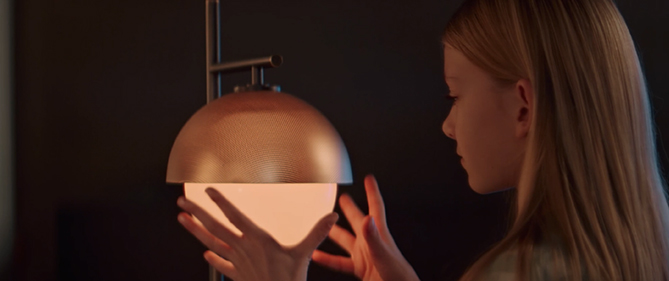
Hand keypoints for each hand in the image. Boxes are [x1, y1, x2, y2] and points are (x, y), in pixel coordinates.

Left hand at [177, 188, 338, 280]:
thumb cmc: (289, 279)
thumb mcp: (304, 254)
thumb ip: (315, 233)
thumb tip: (331, 217)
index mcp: (257, 240)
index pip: (235, 216)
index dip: (221, 202)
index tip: (208, 191)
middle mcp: (243, 249)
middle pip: (215, 227)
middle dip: (197, 213)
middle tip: (182, 201)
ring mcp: (237, 263)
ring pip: (211, 243)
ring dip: (195, 231)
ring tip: (181, 220)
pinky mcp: (238, 276)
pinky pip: (221, 265)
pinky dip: (212, 258)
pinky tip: (205, 253)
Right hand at [312, 175, 419, 280]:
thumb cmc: (399, 276)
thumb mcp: (384, 255)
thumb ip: (374, 238)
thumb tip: (367, 219)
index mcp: (379, 235)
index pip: (376, 208)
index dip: (372, 192)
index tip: (369, 179)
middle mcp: (370, 243)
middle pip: (358, 220)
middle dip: (350, 208)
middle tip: (342, 197)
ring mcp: (364, 256)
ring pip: (346, 240)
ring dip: (335, 233)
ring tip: (323, 225)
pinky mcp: (359, 268)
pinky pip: (340, 262)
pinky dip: (328, 259)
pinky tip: (317, 256)